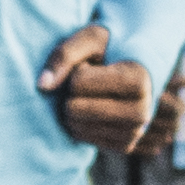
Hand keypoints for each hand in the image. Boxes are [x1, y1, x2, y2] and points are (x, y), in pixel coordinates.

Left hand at [40, 19, 166, 156]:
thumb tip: (42, 86)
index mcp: (139, 81)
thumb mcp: (90, 38)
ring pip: (75, 126)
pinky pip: (81, 137)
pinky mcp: (124, 147)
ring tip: (94, 93)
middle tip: (90, 80)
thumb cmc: (109, 48)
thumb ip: (64, 54)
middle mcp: (141, 111)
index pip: (78, 82)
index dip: (77, 69)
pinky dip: (80, 122)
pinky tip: (95, 108)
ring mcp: (134, 132)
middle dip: (72, 92)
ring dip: (74, 107)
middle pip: (74, 109)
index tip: (93, 63)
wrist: (133, 68)